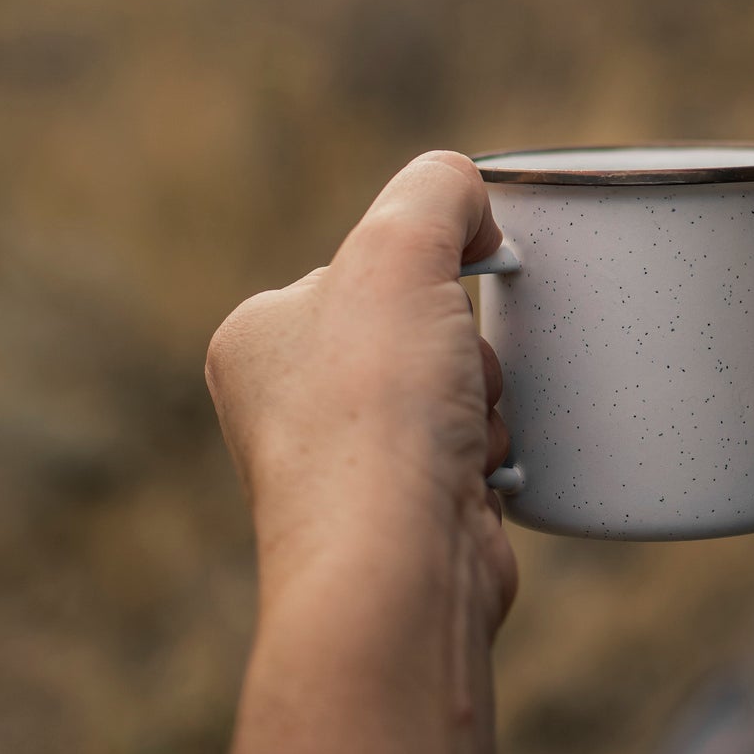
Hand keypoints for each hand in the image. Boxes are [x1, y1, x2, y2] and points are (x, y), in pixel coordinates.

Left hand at [206, 148, 518, 638]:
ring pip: (460, 380)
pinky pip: (477, 444)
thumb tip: (470, 202)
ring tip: (463, 429)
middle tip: (454, 367)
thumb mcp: (399, 248)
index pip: (369, 261)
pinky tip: (475, 472)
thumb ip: (436, 187)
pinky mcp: (409, 511)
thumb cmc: (377, 410)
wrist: (398, 566)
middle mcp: (290, 402)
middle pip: (423, 321)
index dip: (428, 262)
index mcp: (261, 335)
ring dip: (485, 393)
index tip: (457, 278)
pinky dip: (493, 448)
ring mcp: (349, 465)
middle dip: (464, 340)